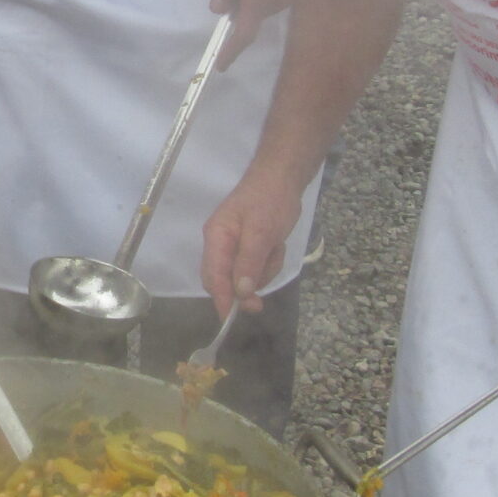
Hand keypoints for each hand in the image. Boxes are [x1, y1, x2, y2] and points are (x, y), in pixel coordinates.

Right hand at [201, 164, 305, 314]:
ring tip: (276, 250)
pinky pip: (255, 265)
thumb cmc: (270, 199)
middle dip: (244, 288)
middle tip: (260, 304)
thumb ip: (250, 262)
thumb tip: (240, 293)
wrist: (283, 176)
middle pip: (224, 279)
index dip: (221, 299)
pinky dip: (268, 262)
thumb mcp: (262, 232)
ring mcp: (233, 244)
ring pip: (243, 275)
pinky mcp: (248, 244)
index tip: (229, 320)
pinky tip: (276, 246)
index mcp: (217, 237)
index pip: (213, 275)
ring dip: (262, 271)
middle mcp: (220, 243)